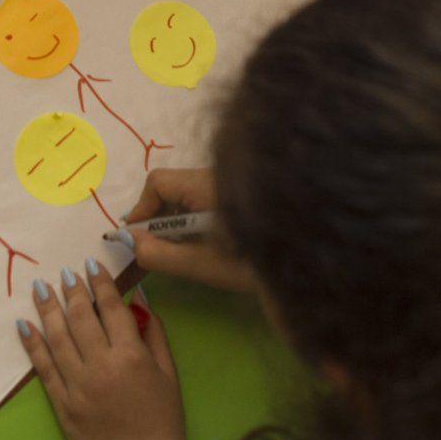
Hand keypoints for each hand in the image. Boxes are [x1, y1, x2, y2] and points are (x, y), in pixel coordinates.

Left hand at [19, 262, 183, 439]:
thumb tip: (139, 298)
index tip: (91, 264)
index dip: (101, 283)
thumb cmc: (162, 419)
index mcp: (131, 356)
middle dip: (73, 291)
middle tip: (65, 274)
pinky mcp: (62, 404)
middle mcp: (101, 366)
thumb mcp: (168, 374)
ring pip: (58, 338)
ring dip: (48, 310)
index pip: (111, 308)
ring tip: (41, 288)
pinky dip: (33, 345)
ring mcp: (78, 386)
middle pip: (81, 318)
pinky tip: (25, 325)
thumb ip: (154, 333)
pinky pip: (44, 369)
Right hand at [121, 168, 255, 291]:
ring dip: (178, 222)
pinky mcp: (243, 197)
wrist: (309, 263)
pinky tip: (206, 246)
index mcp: (205, 184)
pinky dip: (196, 221)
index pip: (158, 182)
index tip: (137, 239)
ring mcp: (230, 185)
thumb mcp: (203, 264)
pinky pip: (207, 201)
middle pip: (173, 188)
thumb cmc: (254, 263)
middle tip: (158, 250)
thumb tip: (131, 243)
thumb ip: (161, 254)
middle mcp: (216, 176)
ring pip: (190, 196)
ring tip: (185, 252)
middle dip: (159, 218)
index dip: (142, 209)